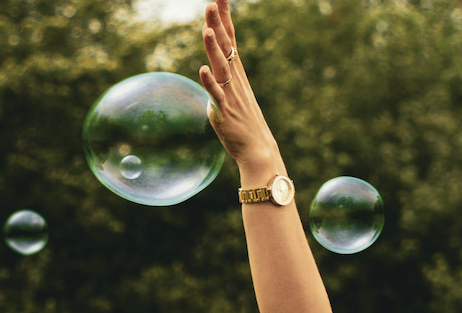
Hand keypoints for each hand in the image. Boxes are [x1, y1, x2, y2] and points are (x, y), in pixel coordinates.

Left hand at [198, 0, 278, 170]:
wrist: (258, 149)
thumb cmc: (243, 125)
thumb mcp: (230, 97)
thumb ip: (218, 84)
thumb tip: (209, 75)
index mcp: (236, 74)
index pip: (230, 41)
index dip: (224, 20)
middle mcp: (235, 80)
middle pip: (226, 47)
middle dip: (218, 25)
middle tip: (212, 3)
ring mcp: (231, 95)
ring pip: (221, 67)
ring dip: (214, 49)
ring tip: (207, 30)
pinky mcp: (225, 112)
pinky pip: (217, 95)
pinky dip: (210, 83)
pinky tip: (203, 70)